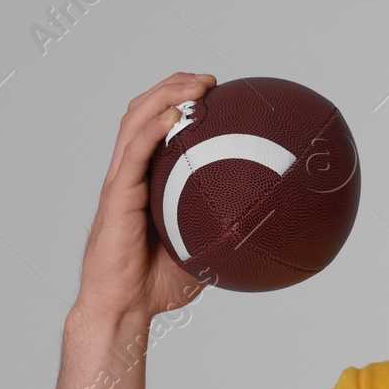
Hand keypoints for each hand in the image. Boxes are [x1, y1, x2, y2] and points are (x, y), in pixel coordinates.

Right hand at [74, 72, 217, 322]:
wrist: (124, 308)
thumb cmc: (158, 285)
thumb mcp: (203, 251)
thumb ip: (225, 231)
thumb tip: (271, 227)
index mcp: (146, 182)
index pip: (157, 129)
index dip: (180, 103)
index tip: (215, 93)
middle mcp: (130, 174)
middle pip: (144, 112)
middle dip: (173, 87)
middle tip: (209, 80)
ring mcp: (121, 182)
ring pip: (136, 122)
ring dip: (165, 96)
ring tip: (196, 85)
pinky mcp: (116, 196)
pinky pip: (134, 153)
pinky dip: (153, 128)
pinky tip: (175, 117)